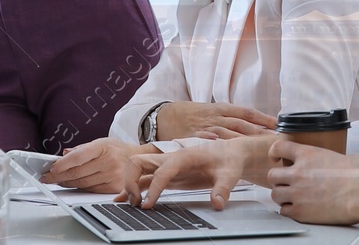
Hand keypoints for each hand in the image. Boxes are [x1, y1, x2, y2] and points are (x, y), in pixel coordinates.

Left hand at [46, 138, 154, 193]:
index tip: (51, 168)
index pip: (78, 156)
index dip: (63, 164)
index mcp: (103, 146)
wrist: (139, 159)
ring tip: (57, 181)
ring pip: (83, 183)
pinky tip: (72, 185)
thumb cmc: (117, 150)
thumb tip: (64, 155)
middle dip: (59, 176)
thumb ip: (82, 149)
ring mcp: (113, 176)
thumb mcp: (101, 142)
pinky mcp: (115, 188)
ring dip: (67, 183)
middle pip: (78, 172)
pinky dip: (79, 188)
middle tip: (47, 178)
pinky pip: (91, 190)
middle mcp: (109, 161)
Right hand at [122, 136, 267, 209]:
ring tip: (130, 204)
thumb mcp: (230, 174)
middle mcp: (170, 158)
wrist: (231, 153)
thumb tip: (218, 203)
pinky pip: (145, 179)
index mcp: (183, 156)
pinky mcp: (168, 174)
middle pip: (138, 162)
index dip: (153, 189)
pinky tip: (127, 199)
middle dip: (130, 180)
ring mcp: (166, 166)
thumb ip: (223, 188)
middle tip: (136, 201)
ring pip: (138, 169)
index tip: (148, 205)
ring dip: (129, 184)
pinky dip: (134, 188)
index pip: (161, 171)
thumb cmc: (229, 160)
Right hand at [153, 101, 275, 141]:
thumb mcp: (212, 111)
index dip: (263, 118)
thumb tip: (254, 125)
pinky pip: (204, 138)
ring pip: (226, 132)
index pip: (247, 112)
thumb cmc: (192, 115)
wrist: (165, 116)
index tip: (278, 124)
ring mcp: (204, 126)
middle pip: (241, 123)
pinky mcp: (192, 136)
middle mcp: (216, 116)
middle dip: (258, 131)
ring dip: (242, 139)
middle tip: (274, 138)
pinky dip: (213, 141)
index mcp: (222, 108)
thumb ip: (230, 119)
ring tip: (256, 146)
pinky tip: (222, 146)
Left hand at [266, 140, 358, 224]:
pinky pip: (284, 211)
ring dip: (281, 196)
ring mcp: (297, 192)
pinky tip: (296, 209)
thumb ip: (338, 158)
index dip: (275, 152)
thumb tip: (346, 162)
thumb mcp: (347, 157)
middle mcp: (298, 173)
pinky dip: (288, 210)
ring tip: (290, 197)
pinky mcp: (301, 211)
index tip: (276, 158)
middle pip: (272, 174)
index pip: (278, 147)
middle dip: (278, 179)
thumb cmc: (358, 176)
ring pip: (275, 194)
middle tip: (285, 182)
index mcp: (307, 155)